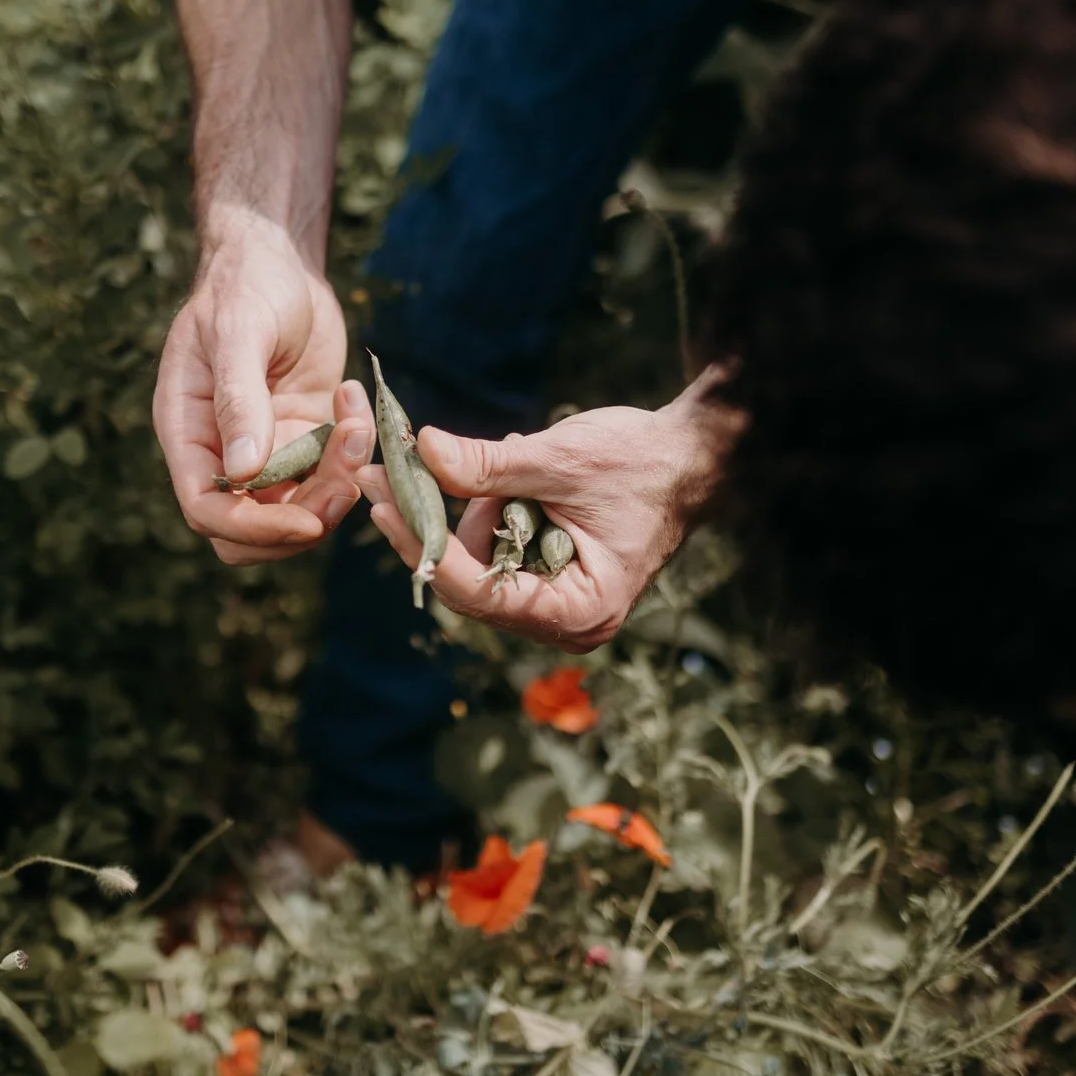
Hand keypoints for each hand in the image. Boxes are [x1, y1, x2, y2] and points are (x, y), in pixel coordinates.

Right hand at [153, 232, 373, 564]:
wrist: (278, 260)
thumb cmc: (245, 286)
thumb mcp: (239, 332)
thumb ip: (238, 399)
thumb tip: (240, 474)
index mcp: (187, 432)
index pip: (206, 509)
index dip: (253, 527)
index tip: (306, 520)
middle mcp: (220, 452)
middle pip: (249, 531)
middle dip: (302, 518)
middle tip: (347, 481)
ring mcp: (265, 451)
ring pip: (297, 509)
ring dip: (337, 485)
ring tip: (358, 426)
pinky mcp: (303, 441)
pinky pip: (328, 476)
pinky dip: (352, 458)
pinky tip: (357, 407)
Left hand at [358, 376, 734, 651]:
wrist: (690, 457)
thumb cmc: (641, 462)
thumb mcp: (560, 460)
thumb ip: (488, 465)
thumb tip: (421, 450)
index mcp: (578, 610)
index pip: (479, 595)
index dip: (425, 549)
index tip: (384, 505)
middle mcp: (567, 624)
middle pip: (471, 586)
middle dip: (440, 528)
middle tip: (397, 473)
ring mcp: (559, 606)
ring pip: (480, 568)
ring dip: (472, 516)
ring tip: (506, 465)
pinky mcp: (553, 582)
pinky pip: (499, 555)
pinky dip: (491, 516)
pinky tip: (508, 480)